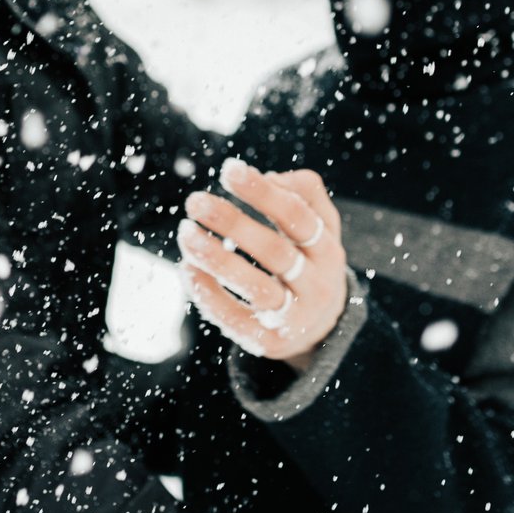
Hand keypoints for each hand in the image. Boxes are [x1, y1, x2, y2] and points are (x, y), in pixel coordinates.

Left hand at [179, 159, 347, 364]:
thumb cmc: (309, 261)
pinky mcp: (269, 342)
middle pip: (276, 252)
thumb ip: (304, 193)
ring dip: (218, 260)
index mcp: (328, 249)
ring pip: (257, 289)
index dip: (263, 193)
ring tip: (186, 233)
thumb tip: (270, 176)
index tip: (229, 170)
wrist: (321, 328)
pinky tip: (187, 268)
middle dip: (233, 223)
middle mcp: (317, 285)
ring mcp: (294, 318)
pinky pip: (236, 319)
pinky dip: (209, 294)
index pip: (298, 217)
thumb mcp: (320, 226)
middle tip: (195, 201)